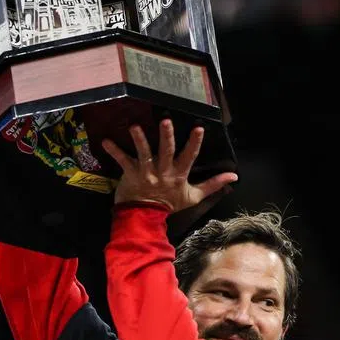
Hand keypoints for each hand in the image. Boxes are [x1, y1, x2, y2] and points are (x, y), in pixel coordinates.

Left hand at [101, 120, 237, 212]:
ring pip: (143, 153)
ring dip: (139, 140)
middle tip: (166, 121)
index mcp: (178, 174)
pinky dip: (113, 151)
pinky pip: (122, 160)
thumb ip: (213, 184)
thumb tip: (234, 176)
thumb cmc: (169, 204)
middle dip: (167, 137)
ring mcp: (146, 172)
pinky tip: (105, 141)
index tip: (198, 128)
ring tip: (134, 126)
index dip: (194, 143)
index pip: (189, 156)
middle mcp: (163, 171)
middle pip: (166, 151)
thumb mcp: (194, 196)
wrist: (145, 217)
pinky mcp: (130, 174)